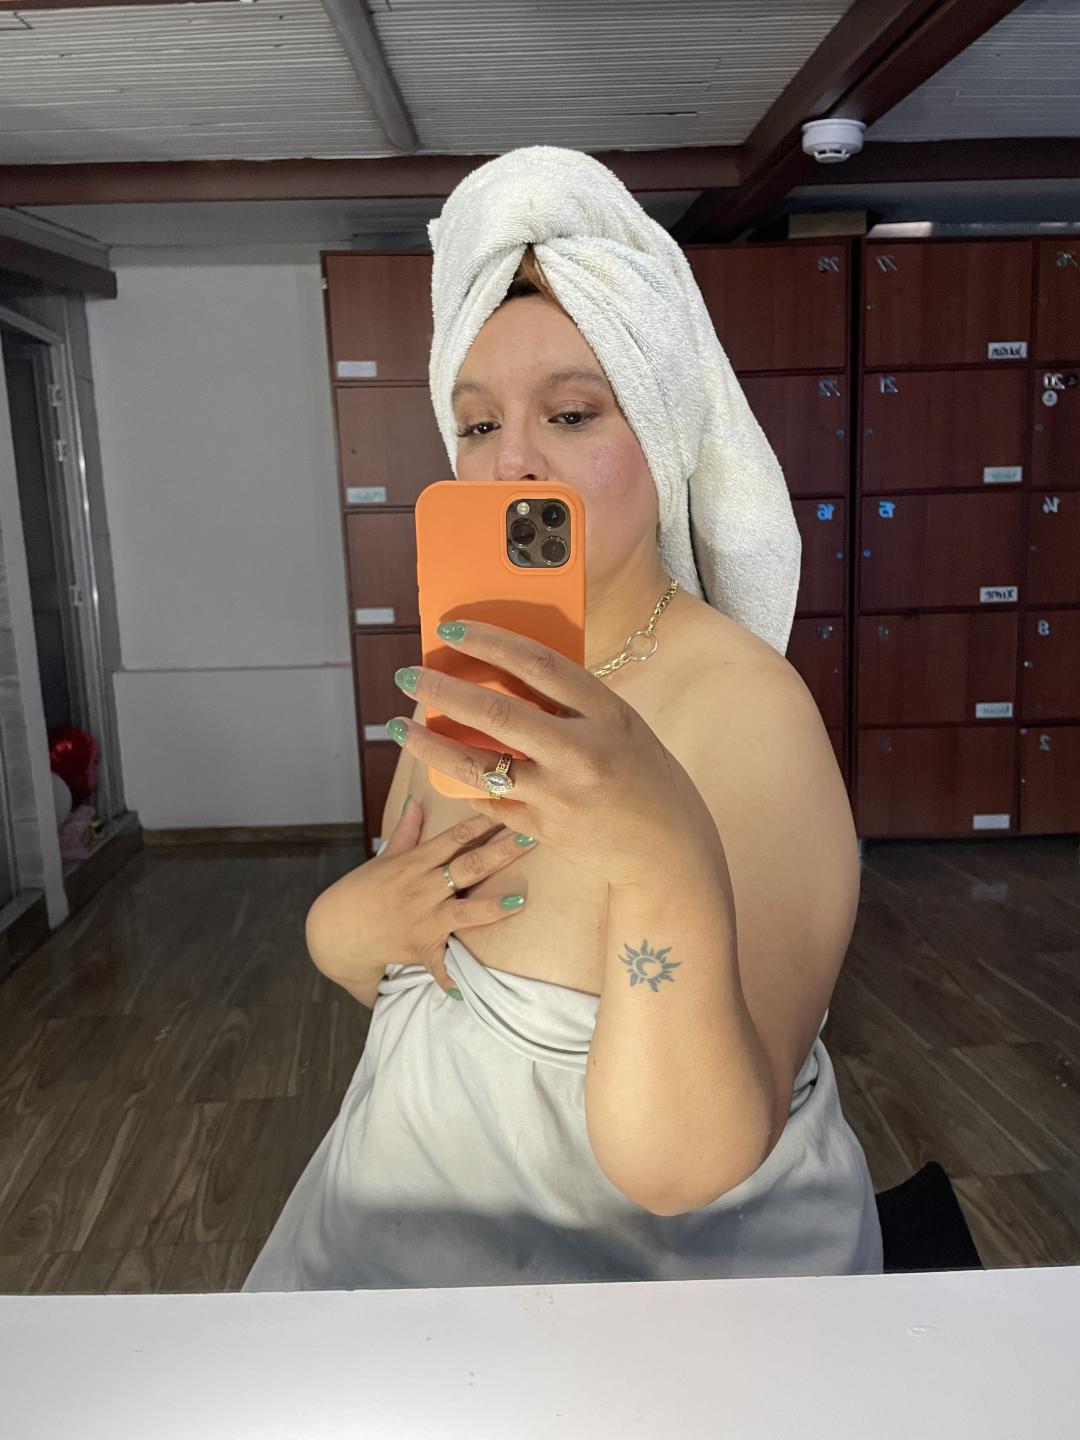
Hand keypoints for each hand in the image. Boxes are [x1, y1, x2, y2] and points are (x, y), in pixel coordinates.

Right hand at [306, 801, 536, 999]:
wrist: (335, 930)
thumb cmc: (363, 891)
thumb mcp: (385, 858)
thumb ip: (406, 832)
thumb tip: (415, 801)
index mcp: (416, 863)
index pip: (455, 837)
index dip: (483, 821)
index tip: (509, 809)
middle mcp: (422, 888)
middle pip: (468, 866)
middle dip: (501, 852)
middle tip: (531, 839)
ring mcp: (422, 918)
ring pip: (462, 911)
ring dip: (490, 908)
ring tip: (518, 901)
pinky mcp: (419, 946)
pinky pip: (438, 964)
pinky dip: (451, 976)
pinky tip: (471, 986)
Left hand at [389, 619, 717, 890]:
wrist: (667, 847)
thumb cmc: (642, 774)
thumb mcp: (620, 725)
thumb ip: (574, 703)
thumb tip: (508, 672)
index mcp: (607, 713)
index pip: (539, 664)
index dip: (490, 641)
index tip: (450, 629)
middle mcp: (582, 753)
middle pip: (498, 714)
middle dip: (443, 692)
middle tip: (408, 676)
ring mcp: (560, 795)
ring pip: (480, 767)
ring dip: (432, 746)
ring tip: (401, 729)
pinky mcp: (543, 829)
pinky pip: (490, 803)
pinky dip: (462, 783)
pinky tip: (438, 767)